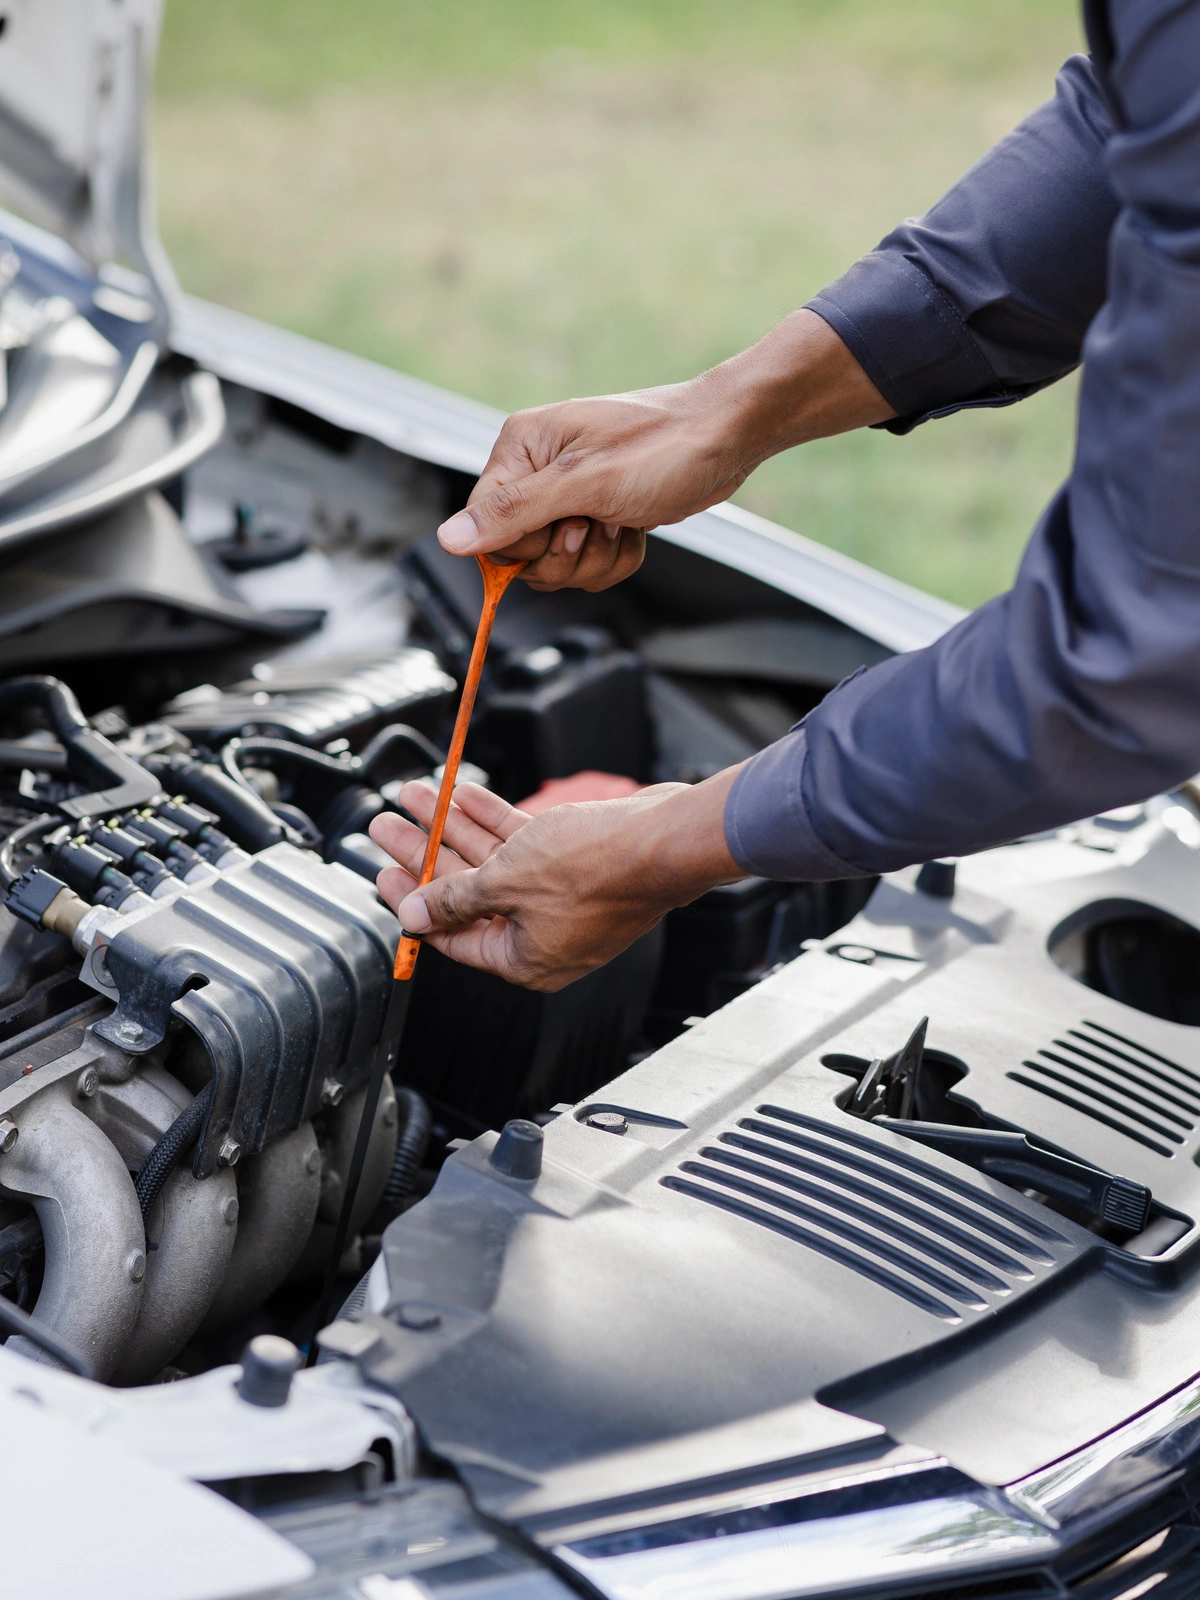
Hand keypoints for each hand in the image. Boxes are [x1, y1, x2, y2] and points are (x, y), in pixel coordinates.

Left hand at [369, 770, 745, 990]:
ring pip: (491, 861)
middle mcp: (540, 933)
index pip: (451, 935)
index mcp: (524, 959)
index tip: (383, 874)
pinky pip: (521, 844)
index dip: (413, 902)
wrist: (664, 839)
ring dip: (452, 827)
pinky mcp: (575, 862)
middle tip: (387, 828)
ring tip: (415, 797)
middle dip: (424, 854)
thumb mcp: (507, 883)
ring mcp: (558, 897)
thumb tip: (417, 915)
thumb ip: (456, 899)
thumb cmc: (599, 870)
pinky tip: (463, 796)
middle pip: (465, 893)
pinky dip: (491, 819)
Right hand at [436, 310, 893, 589]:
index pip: (485, 527)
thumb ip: (513, 514)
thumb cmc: (665, 445)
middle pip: (520, 554)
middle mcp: (537, 471)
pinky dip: (616, 557)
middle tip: (598, 525)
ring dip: (596, 560)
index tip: (565, 532)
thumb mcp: (584, 485)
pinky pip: (588, 563)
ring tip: (622, 522)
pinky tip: (634, 528)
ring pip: (557, 566)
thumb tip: (449, 539)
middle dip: (566, 556)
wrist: (728, 435)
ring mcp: (568, 495)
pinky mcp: (597, 513)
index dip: (524, 547)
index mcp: (520, 450)